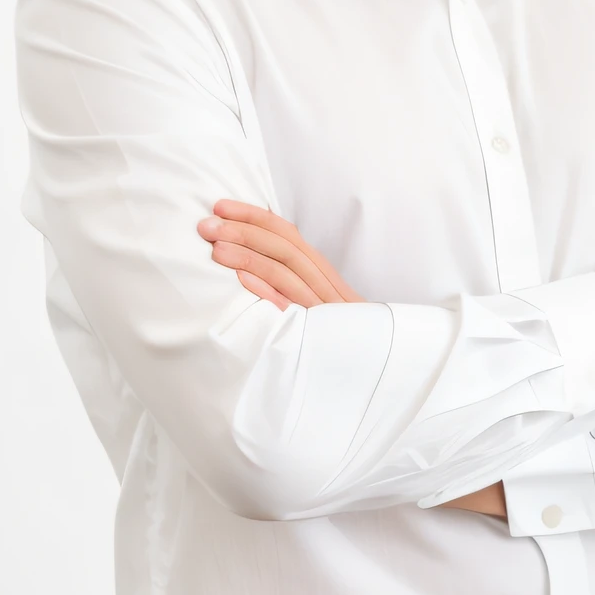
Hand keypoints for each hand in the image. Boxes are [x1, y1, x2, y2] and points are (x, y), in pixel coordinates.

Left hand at [197, 200, 505, 517]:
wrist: (389, 389)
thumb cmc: (346, 356)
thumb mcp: (321, 319)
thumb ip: (295, 293)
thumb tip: (251, 272)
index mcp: (326, 281)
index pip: (290, 237)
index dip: (256, 217)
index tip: (222, 204)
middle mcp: (328, 291)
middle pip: (287, 248)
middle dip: (244, 229)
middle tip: (206, 221)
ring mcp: (328, 315)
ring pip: (289, 273)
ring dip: (249, 255)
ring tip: (214, 246)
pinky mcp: (326, 340)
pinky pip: (296, 312)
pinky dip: (269, 293)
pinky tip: (242, 281)